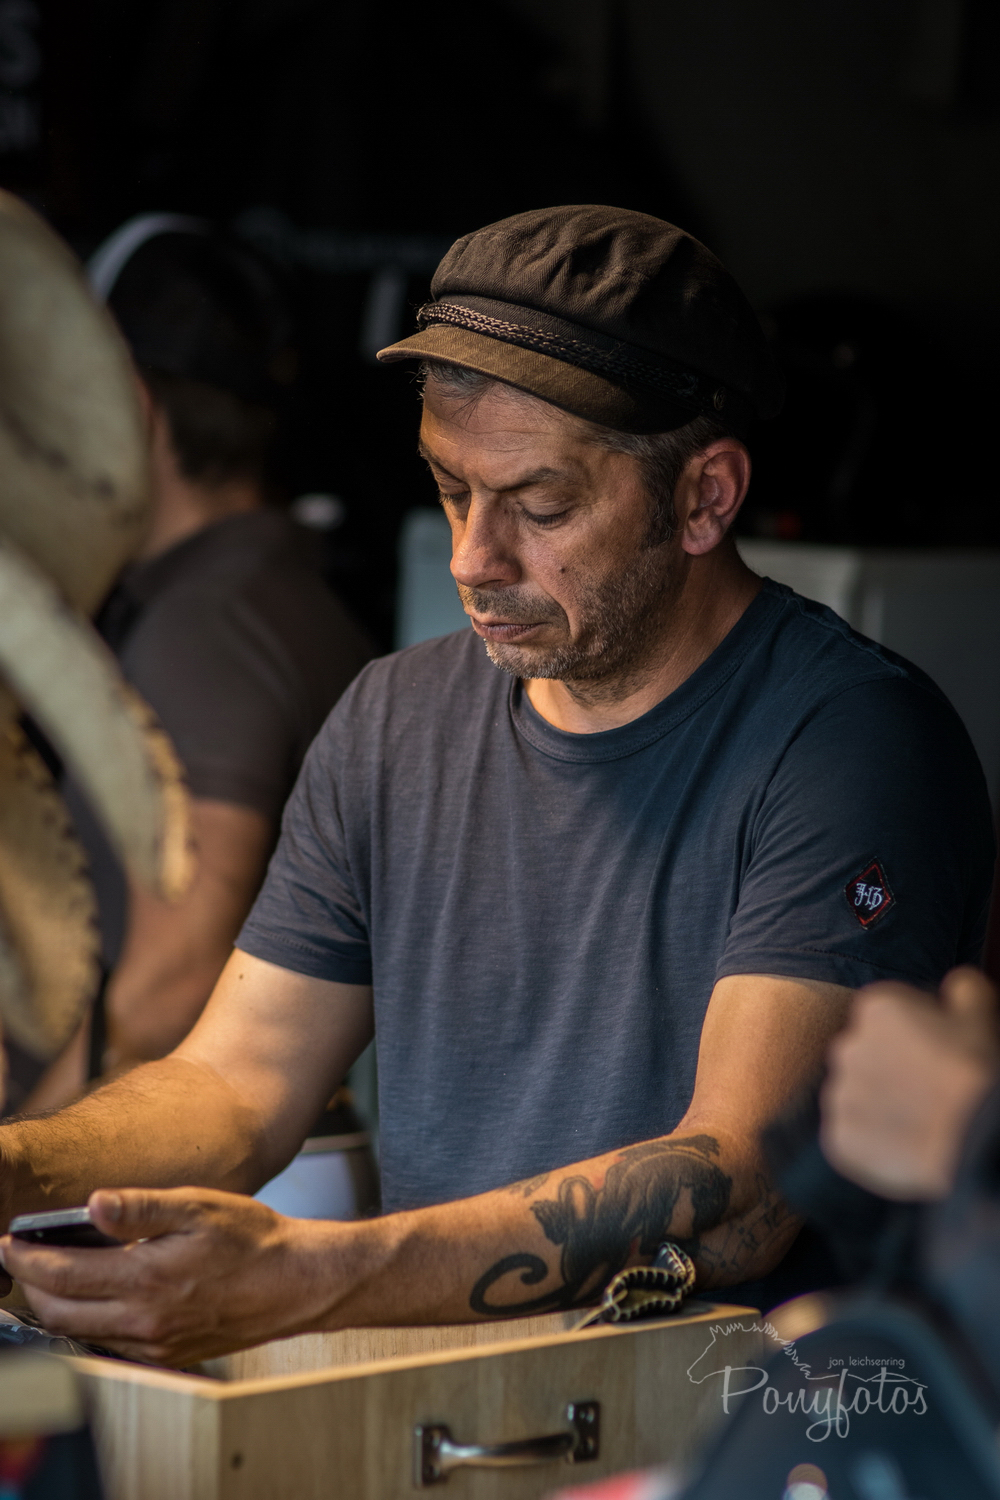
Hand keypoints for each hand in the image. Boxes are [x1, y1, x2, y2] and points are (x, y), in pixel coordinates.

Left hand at [0, 1186, 346, 1364]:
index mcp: (147, 1279)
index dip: (25, 1259)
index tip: (9, 1242)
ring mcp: (154, 1342)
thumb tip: (93, 1203)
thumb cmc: (253, 1240)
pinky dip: (86, 1322)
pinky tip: (94, 1298)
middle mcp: (145, 1319)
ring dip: (54, 1307)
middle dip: (29, 1286)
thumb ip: (141, 1206)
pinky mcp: (167, 1353)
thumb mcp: (198, 1207)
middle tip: (18, 1259)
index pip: (62, 1275)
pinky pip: (109, 1343)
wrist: (295, 1282)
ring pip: (79, 1334)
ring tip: (46, 1276)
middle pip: (58, 1314)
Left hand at [820, 968, 998, 1200]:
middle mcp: (847, 1045)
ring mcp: (839, 1092)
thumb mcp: (978, 1018)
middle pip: (867, 1054)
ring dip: (879, 1103)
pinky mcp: (838, 1135)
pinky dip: (871, 1140)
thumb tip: (958, 984)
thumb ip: (964, 990)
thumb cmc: (974, 1072)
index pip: (886, 1016)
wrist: (970, 1138)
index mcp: (876, 1009)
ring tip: (918, 1120)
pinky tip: (903, 1144)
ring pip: (857, 1094)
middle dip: (891, 1067)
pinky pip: (851, 1134)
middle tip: (927, 1089)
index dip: (914, 1034)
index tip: (936, 1053)